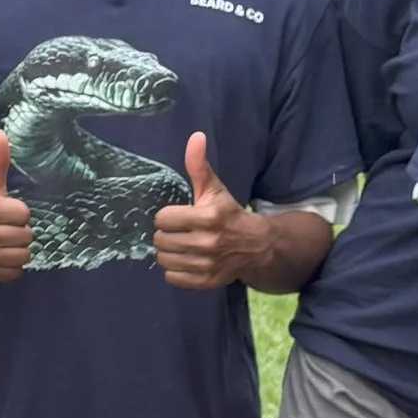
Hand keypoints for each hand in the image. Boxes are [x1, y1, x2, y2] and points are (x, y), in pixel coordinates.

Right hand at [0, 130, 30, 282]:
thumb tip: (0, 134)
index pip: (22, 213)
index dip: (19, 212)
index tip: (9, 212)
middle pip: (25, 236)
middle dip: (21, 232)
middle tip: (9, 228)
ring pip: (22, 256)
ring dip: (19, 250)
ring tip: (8, 243)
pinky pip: (13, 273)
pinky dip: (12, 266)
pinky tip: (2, 256)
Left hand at [154, 135, 263, 288]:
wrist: (256, 245)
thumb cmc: (229, 213)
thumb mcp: (214, 189)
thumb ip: (199, 165)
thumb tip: (196, 137)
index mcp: (207, 217)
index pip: (163, 219)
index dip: (167, 216)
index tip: (176, 216)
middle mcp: (206, 243)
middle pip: (160, 241)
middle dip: (165, 234)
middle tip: (177, 231)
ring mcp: (206, 264)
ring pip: (164, 260)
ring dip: (168, 253)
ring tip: (180, 245)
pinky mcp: (206, 281)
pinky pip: (173, 278)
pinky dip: (175, 270)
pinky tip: (185, 260)